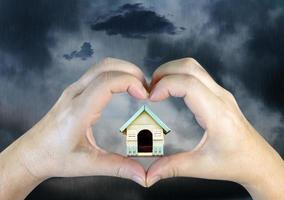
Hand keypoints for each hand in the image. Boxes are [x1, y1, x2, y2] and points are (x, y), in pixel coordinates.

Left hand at [0, 58, 147, 199]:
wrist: (32, 153)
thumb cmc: (54, 158)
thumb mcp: (88, 164)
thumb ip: (118, 167)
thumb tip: (142, 174)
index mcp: (78, 111)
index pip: (106, 82)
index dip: (130, 82)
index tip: (145, 95)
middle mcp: (74, 95)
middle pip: (106, 66)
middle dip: (132, 72)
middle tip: (147, 89)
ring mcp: (73, 90)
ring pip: (102, 66)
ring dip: (124, 71)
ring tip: (138, 87)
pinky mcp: (74, 91)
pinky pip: (97, 73)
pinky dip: (116, 74)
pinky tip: (124, 87)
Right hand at [147, 58, 283, 198]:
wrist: (257, 160)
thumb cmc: (235, 162)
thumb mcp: (201, 167)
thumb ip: (172, 168)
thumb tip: (148, 175)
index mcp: (217, 115)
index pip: (189, 85)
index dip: (165, 85)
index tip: (151, 98)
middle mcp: (220, 98)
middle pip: (190, 67)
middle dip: (164, 73)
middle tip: (149, 90)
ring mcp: (220, 93)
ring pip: (193, 67)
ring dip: (171, 71)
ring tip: (157, 88)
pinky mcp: (218, 94)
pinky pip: (196, 74)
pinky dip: (178, 76)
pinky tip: (170, 90)